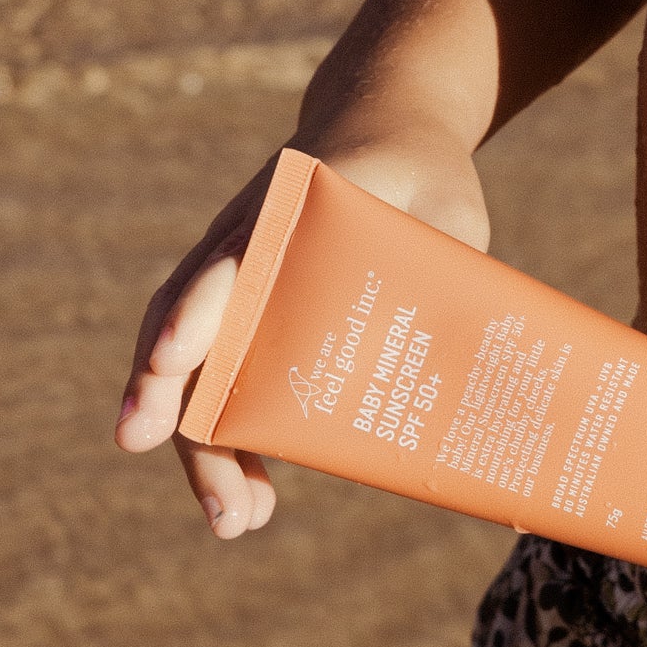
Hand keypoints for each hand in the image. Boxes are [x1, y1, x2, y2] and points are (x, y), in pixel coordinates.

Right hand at [113, 115, 491, 540]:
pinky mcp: (243, 314)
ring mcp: (231, 278)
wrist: (382, 125)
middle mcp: (242, 242)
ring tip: (235, 521)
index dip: (201, 311)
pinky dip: (222, 436)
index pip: (230, 259)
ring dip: (201, 444)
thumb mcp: (447, 206)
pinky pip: (214, 377)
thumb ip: (449, 266)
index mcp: (287, 206)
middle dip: (178, 410)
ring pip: (187, 363)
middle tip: (213, 495)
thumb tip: (470, 361)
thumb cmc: (419, 174)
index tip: (175, 362)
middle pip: (187, 325)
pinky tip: (249, 495)